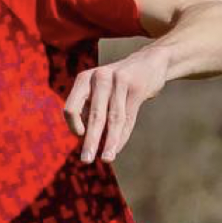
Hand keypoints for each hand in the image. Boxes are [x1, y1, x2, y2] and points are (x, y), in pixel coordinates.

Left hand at [62, 48, 167, 162]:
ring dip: (110, 142)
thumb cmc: (118, 83)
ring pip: (113, 118)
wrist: (150, 62)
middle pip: (94, 116)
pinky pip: (128, 117)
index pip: (71, 108)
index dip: (73, 126)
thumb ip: (91, 111)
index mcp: (84, 79)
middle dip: (91, 140)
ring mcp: (119, 81)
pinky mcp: (136, 87)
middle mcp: (99, 77)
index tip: (80, 137)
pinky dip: (122, 135)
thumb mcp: (100, 91)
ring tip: (106, 159)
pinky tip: (117, 148)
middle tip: (86, 160)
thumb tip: (85, 142)